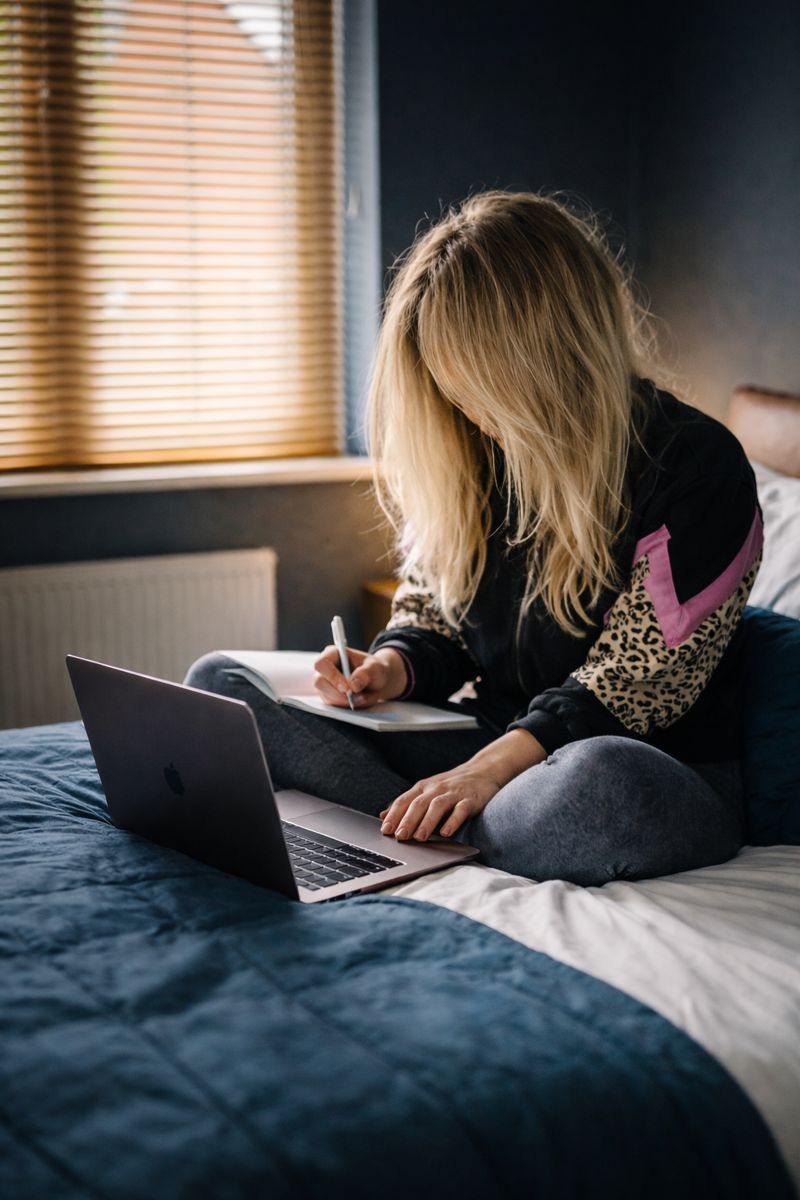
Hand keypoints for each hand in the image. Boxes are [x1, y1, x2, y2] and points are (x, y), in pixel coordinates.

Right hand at [313, 645, 407, 707]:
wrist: (376, 681)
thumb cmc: (374, 669)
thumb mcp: (375, 668)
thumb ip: (365, 673)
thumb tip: (353, 685)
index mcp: (333, 654)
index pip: (322, 664)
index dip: (331, 676)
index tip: (346, 688)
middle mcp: (325, 669)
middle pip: (319, 682)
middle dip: (337, 693)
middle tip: (354, 698)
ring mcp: (325, 683)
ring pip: (326, 696)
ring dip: (344, 701)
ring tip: (362, 698)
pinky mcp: (329, 696)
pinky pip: (332, 705)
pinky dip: (346, 706)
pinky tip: (358, 701)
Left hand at [378, 766, 500, 840]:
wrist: (482, 771)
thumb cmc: (450, 785)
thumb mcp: (426, 790)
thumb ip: (406, 803)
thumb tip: (383, 815)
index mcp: (423, 788)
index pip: (404, 801)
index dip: (394, 815)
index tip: (385, 830)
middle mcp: (436, 789)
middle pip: (419, 804)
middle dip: (408, 820)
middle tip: (400, 836)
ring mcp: (453, 793)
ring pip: (437, 806)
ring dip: (427, 822)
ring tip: (419, 837)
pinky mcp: (470, 799)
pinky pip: (461, 810)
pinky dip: (453, 821)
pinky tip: (446, 833)